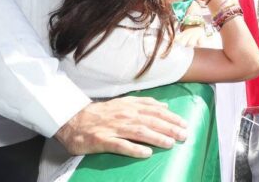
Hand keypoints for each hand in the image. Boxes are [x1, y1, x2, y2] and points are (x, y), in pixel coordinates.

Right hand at [54, 97, 187, 157]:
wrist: (73, 121)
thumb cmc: (101, 114)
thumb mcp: (123, 103)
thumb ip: (144, 103)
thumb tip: (164, 105)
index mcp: (130, 106)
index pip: (155, 110)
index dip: (171, 117)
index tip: (184, 124)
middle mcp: (124, 115)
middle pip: (151, 121)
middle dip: (169, 128)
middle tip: (184, 135)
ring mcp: (114, 128)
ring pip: (139, 132)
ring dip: (156, 137)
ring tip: (170, 143)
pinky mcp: (103, 140)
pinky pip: (121, 145)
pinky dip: (134, 149)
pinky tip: (146, 154)